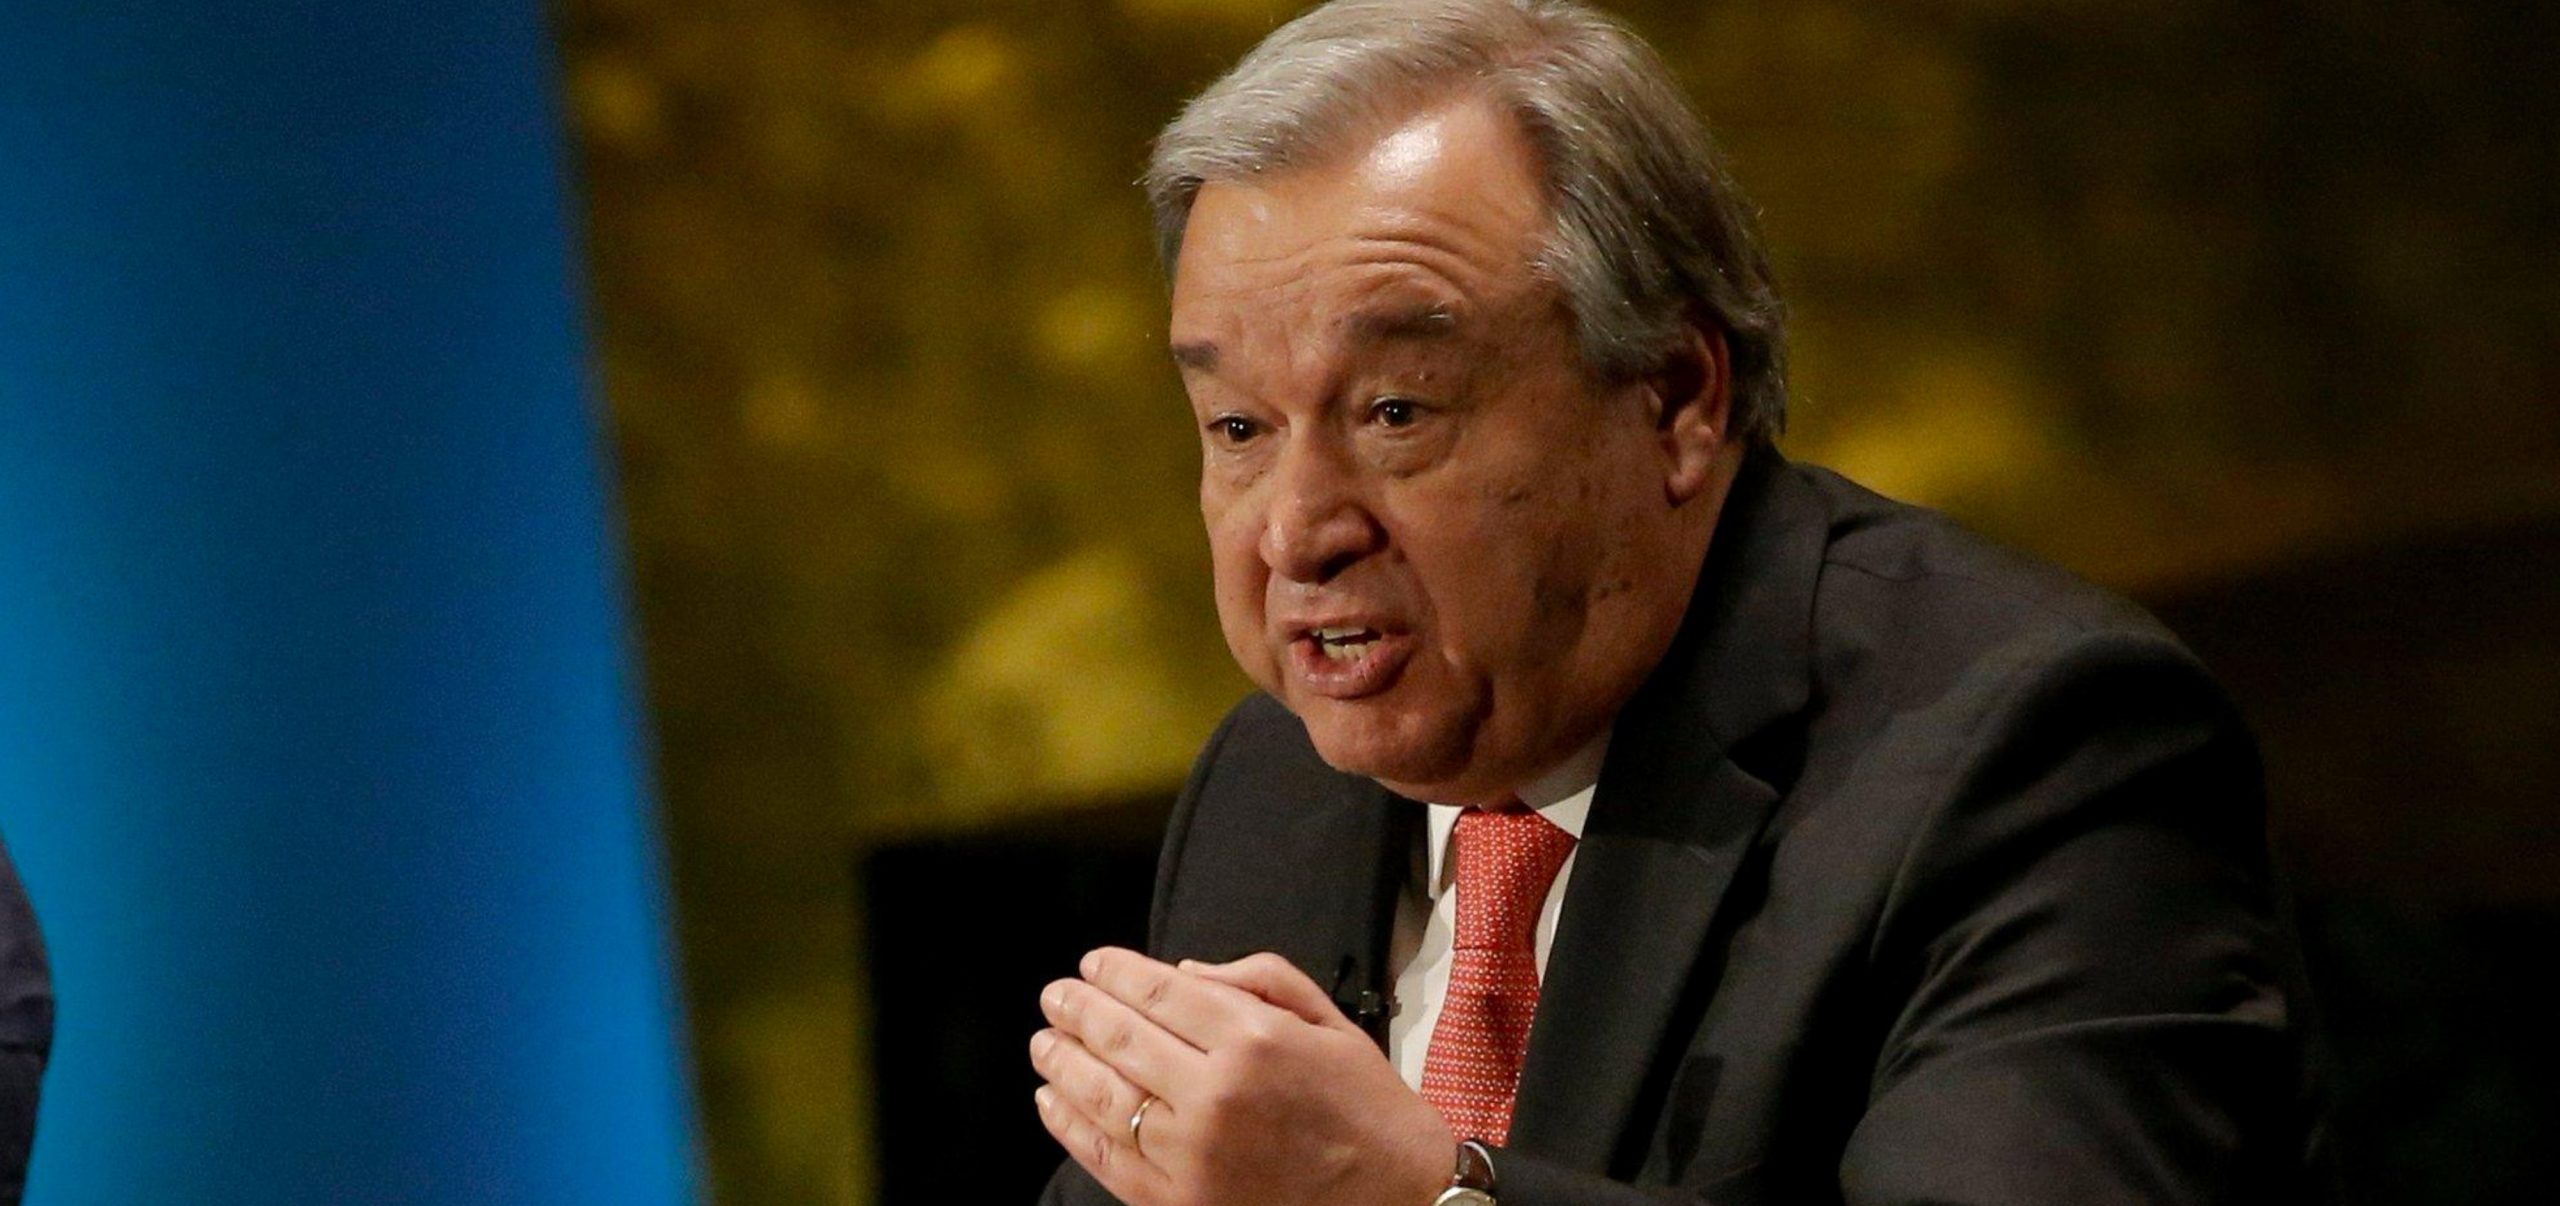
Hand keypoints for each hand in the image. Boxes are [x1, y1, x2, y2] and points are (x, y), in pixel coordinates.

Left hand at [1030, 947, 1452, 1205]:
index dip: (1116, 973)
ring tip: (1045, 1043)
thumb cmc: (1368, 1109)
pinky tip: (1053, 1102)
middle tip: (1055, 996)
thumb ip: (1259, 980)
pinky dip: (1070, 1126)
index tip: (1092, 964)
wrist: (1399, 1200)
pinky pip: (1108, 1156)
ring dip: (1063, 1063)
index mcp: (1255, 1039)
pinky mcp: (1181, 1201)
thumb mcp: (1330, 1022)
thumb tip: (1182, 973)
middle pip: (1121, 1038)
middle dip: (1078, 1010)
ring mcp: (1192, 1153)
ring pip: (1102, 1096)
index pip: (1160, 992)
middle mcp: (1216, 1092)